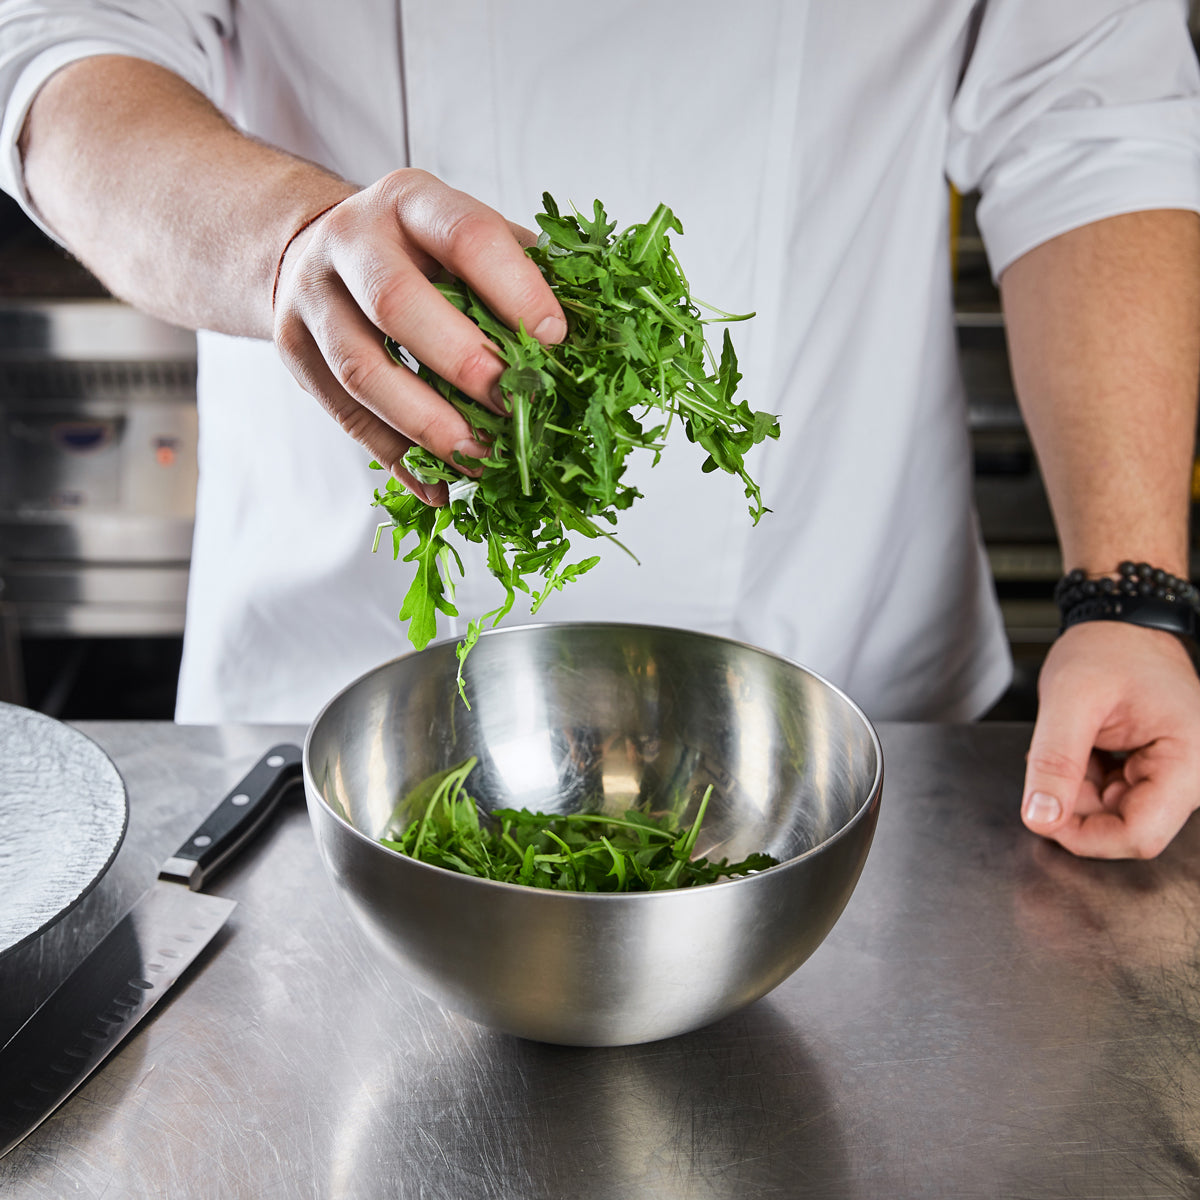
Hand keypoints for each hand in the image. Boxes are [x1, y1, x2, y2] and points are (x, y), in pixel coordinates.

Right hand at [271, 169, 566, 502]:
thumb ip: (521, 272)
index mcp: (412, 201)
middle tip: (513, 407)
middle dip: (463, 365)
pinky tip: (440, 486)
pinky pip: (347, 417)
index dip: (514, 288)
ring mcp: (314, 299)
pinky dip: (398, 458)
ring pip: (364, 371)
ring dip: (429, 426)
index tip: (554, 338)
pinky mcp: (295, 353)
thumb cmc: (416, 250)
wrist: (314, 248)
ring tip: (481, 461)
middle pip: (398, 305)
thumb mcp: (464, 235)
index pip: (466, 235)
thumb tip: (596, 333)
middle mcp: (353, 242)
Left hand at [1020, 621, 1199, 857]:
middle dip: (1077, 803)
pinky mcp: (1154, 771)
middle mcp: (1192, 775)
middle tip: (1054, 760)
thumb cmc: (1107, 649)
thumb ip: (1053, 762)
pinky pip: (1110, 795)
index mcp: (1189, 761)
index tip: (1044, 816)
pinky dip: (1082, 779)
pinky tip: (1078, 746)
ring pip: (1112, 813)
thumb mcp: (1070, 700)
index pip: (1139, 835)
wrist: (1119, 623)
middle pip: (1124, 826)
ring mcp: (1173, 775)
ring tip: (1069, 742)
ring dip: (1076, 789)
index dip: (1085, 837)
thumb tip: (1041, 818)